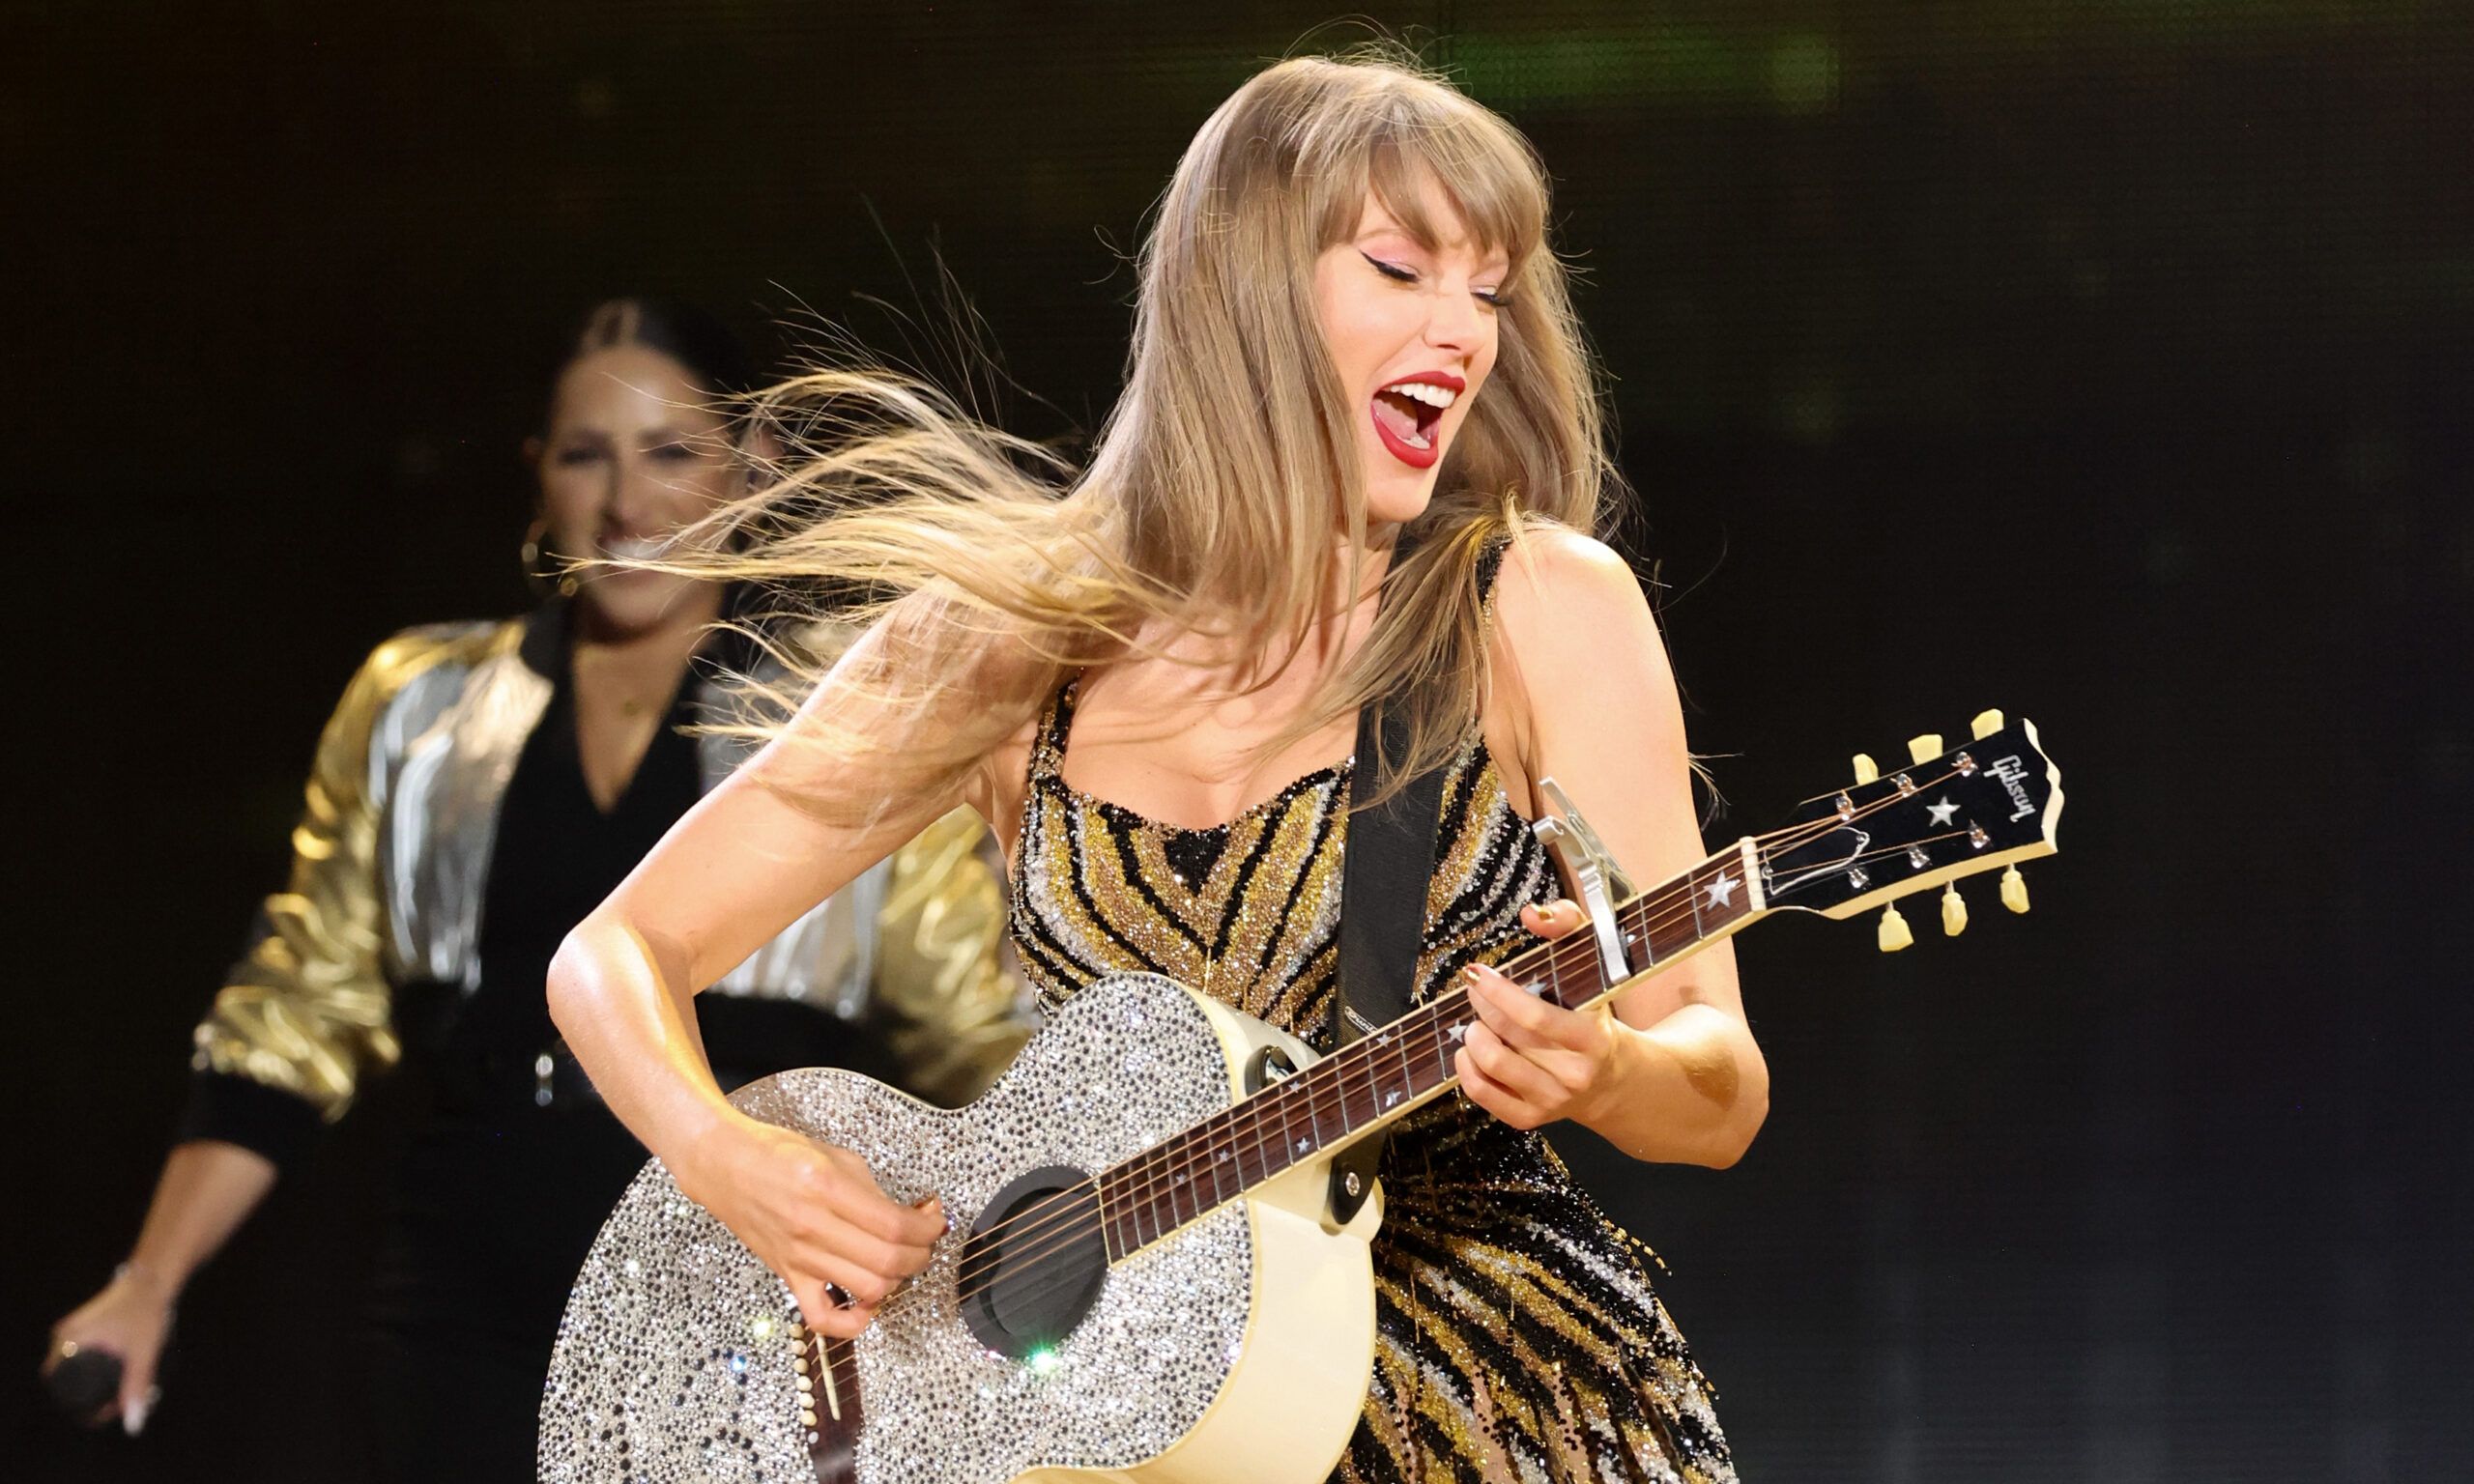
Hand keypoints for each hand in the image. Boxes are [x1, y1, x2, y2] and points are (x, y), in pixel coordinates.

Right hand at [45, 1263, 173, 1433]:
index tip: (107, 1411)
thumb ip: (136, 1387)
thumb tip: (133, 1424)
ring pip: (77, 1370)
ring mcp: (72, 1331)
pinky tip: (123, 1375)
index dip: (79, 1406)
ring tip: (127, 1390)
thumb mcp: (143, 1353)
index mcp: (68, 1341)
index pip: (58, 1386)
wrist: (154, 1279)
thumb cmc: (147, 1312)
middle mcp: (63, 1336)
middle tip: (122, 1402)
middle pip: (68, 1380)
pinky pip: (84, 1358)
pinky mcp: (84, 1329)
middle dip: (93, 1397)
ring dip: (99, 1384)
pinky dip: (100, 1370)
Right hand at [676, 1116, 944, 1338]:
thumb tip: (915, 1216)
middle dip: (920, 1254)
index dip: (927, 1228)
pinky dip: (851, 1323)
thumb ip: (874, 1191)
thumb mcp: (836, 1157)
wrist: (725, 1167)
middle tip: (924, 1241)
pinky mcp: (787, 1276)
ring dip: (897, 1280)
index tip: (936, 1221)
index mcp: (827, 1188)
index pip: (895, 1225)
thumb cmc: (779, 1154)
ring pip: (867, 1290)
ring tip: (900, 1262)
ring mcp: (799, 1257)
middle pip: (888, 1262)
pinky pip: (821, 1318)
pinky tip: (867, 1304)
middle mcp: (812, 1227)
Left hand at [1453, 899, 1625, 1130]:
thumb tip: (1532, 913)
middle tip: (1475, 988)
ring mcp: (1550, 1100)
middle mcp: (1573, 1075)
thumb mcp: (1593, 968)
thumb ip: (1568, 926)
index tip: (1477, 973)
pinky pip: (1481, 1093)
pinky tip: (1470, 1049)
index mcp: (1592, 1039)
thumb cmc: (1594, 1016)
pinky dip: (1466, 1066)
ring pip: (1491, 1065)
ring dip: (1472, 1035)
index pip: (1536, 1017)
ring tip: (1477, 1020)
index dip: (1499, 992)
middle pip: (1507, 1037)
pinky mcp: (1528, 1118)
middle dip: (1481, 1005)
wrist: (1612, 1081)